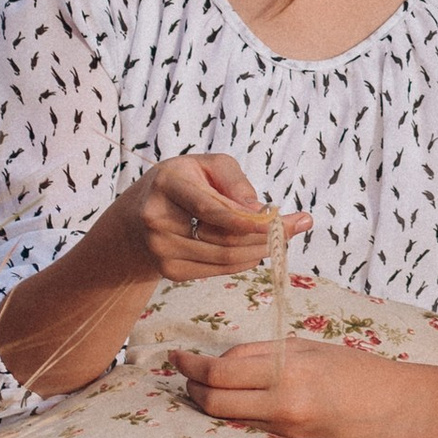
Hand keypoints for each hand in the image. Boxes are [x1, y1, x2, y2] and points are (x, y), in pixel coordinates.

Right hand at [102, 155, 307, 285]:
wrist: (138, 217)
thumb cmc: (183, 183)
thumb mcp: (206, 165)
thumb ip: (235, 182)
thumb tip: (260, 211)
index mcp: (167, 184)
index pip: (211, 208)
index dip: (248, 219)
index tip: (282, 220)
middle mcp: (158, 220)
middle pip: (225, 238)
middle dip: (267, 234)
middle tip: (299, 225)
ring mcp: (162, 251)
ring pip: (226, 258)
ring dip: (261, 249)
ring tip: (282, 236)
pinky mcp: (171, 272)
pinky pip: (219, 270)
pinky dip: (245, 260)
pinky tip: (255, 248)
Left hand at [175, 338, 417, 437]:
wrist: (401, 408)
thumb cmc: (360, 372)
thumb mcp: (311, 350)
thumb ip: (266, 355)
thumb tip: (225, 362)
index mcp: (288, 367)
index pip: (222, 370)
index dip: (192, 365)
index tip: (176, 357)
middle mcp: (283, 400)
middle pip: (215, 399)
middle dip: (192, 387)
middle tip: (184, 374)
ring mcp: (286, 427)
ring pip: (227, 417)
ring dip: (208, 402)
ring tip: (201, 388)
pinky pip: (250, 428)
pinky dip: (234, 415)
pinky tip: (232, 405)